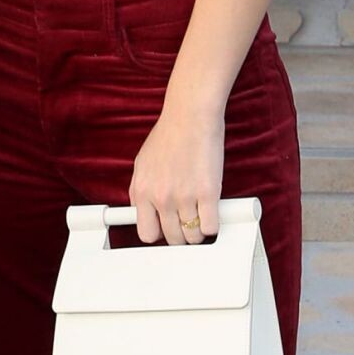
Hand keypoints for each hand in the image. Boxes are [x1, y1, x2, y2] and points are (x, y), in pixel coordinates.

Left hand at [129, 104, 223, 246]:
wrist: (190, 115)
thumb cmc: (169, 135)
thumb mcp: (142, 163)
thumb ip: (140, 190)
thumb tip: (141, 212)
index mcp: (142, 191)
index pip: (146, 233)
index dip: (159, 234)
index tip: (167, 231)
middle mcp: (161, 197)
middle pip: (172, 238)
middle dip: (181, 234)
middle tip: (188, 223)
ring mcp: (184, 196)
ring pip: (193, 236)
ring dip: (198, 231)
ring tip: (201, 216)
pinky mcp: (207, 193)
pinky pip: (210, 227)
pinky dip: (213, 225)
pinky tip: (213, 214)